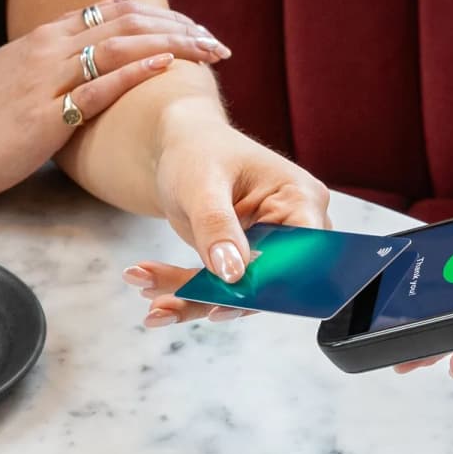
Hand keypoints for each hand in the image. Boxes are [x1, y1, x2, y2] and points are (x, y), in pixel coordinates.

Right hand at [0, 0, 229, 201]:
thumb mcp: (12, 80)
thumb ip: (48, 69)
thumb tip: (81, 71)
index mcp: (42, 38)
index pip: (111, 10)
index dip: (158, 14)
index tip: (191, 27)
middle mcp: (47, 48)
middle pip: (126, 20)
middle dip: (178, 26)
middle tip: (215, 41)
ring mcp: (46, 79)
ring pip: (120, 45)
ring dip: (171, 44)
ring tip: (207, 51)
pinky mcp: (45, 115)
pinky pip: (98, 86)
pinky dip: (136, 71)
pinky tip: (166, 67)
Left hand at [123, 115, 331, 326]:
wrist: (182, 146)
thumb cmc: (198, 150)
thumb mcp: (202, 184)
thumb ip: (217, 226)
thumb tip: (232, 274)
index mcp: (301, 199)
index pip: (303, 255)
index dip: (271, 285)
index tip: (224, 302)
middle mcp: (295, 228)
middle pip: (270, 283)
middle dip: (217, 299)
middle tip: (166, 306)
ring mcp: (271, 249)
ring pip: (240, 293)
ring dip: (192, 300)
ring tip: (151, 303)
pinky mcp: (246, 263)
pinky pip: (221, 289)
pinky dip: (184, 291)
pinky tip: (149, 284)